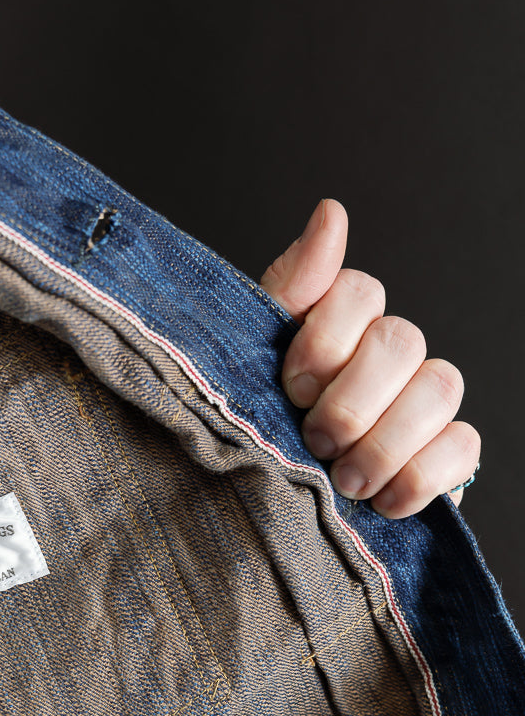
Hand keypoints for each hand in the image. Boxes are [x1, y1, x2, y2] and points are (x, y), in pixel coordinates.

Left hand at [259, 199, 478, 516]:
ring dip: (383, 444)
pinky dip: (419, 477)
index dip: (325, 343)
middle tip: (315, 442)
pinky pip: (463, 445)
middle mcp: (393, 350)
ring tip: (344, 481)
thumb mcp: (253, 358)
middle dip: (350, 403)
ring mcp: (427, 399)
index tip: (291, 388)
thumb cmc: (265, 423)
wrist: (283, 504)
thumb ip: (289, 288)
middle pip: (402, 341)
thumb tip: (332, 211)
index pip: (360, 291)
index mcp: (343, 321)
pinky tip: (382, 500)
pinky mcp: (450, 452)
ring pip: (440, 388)